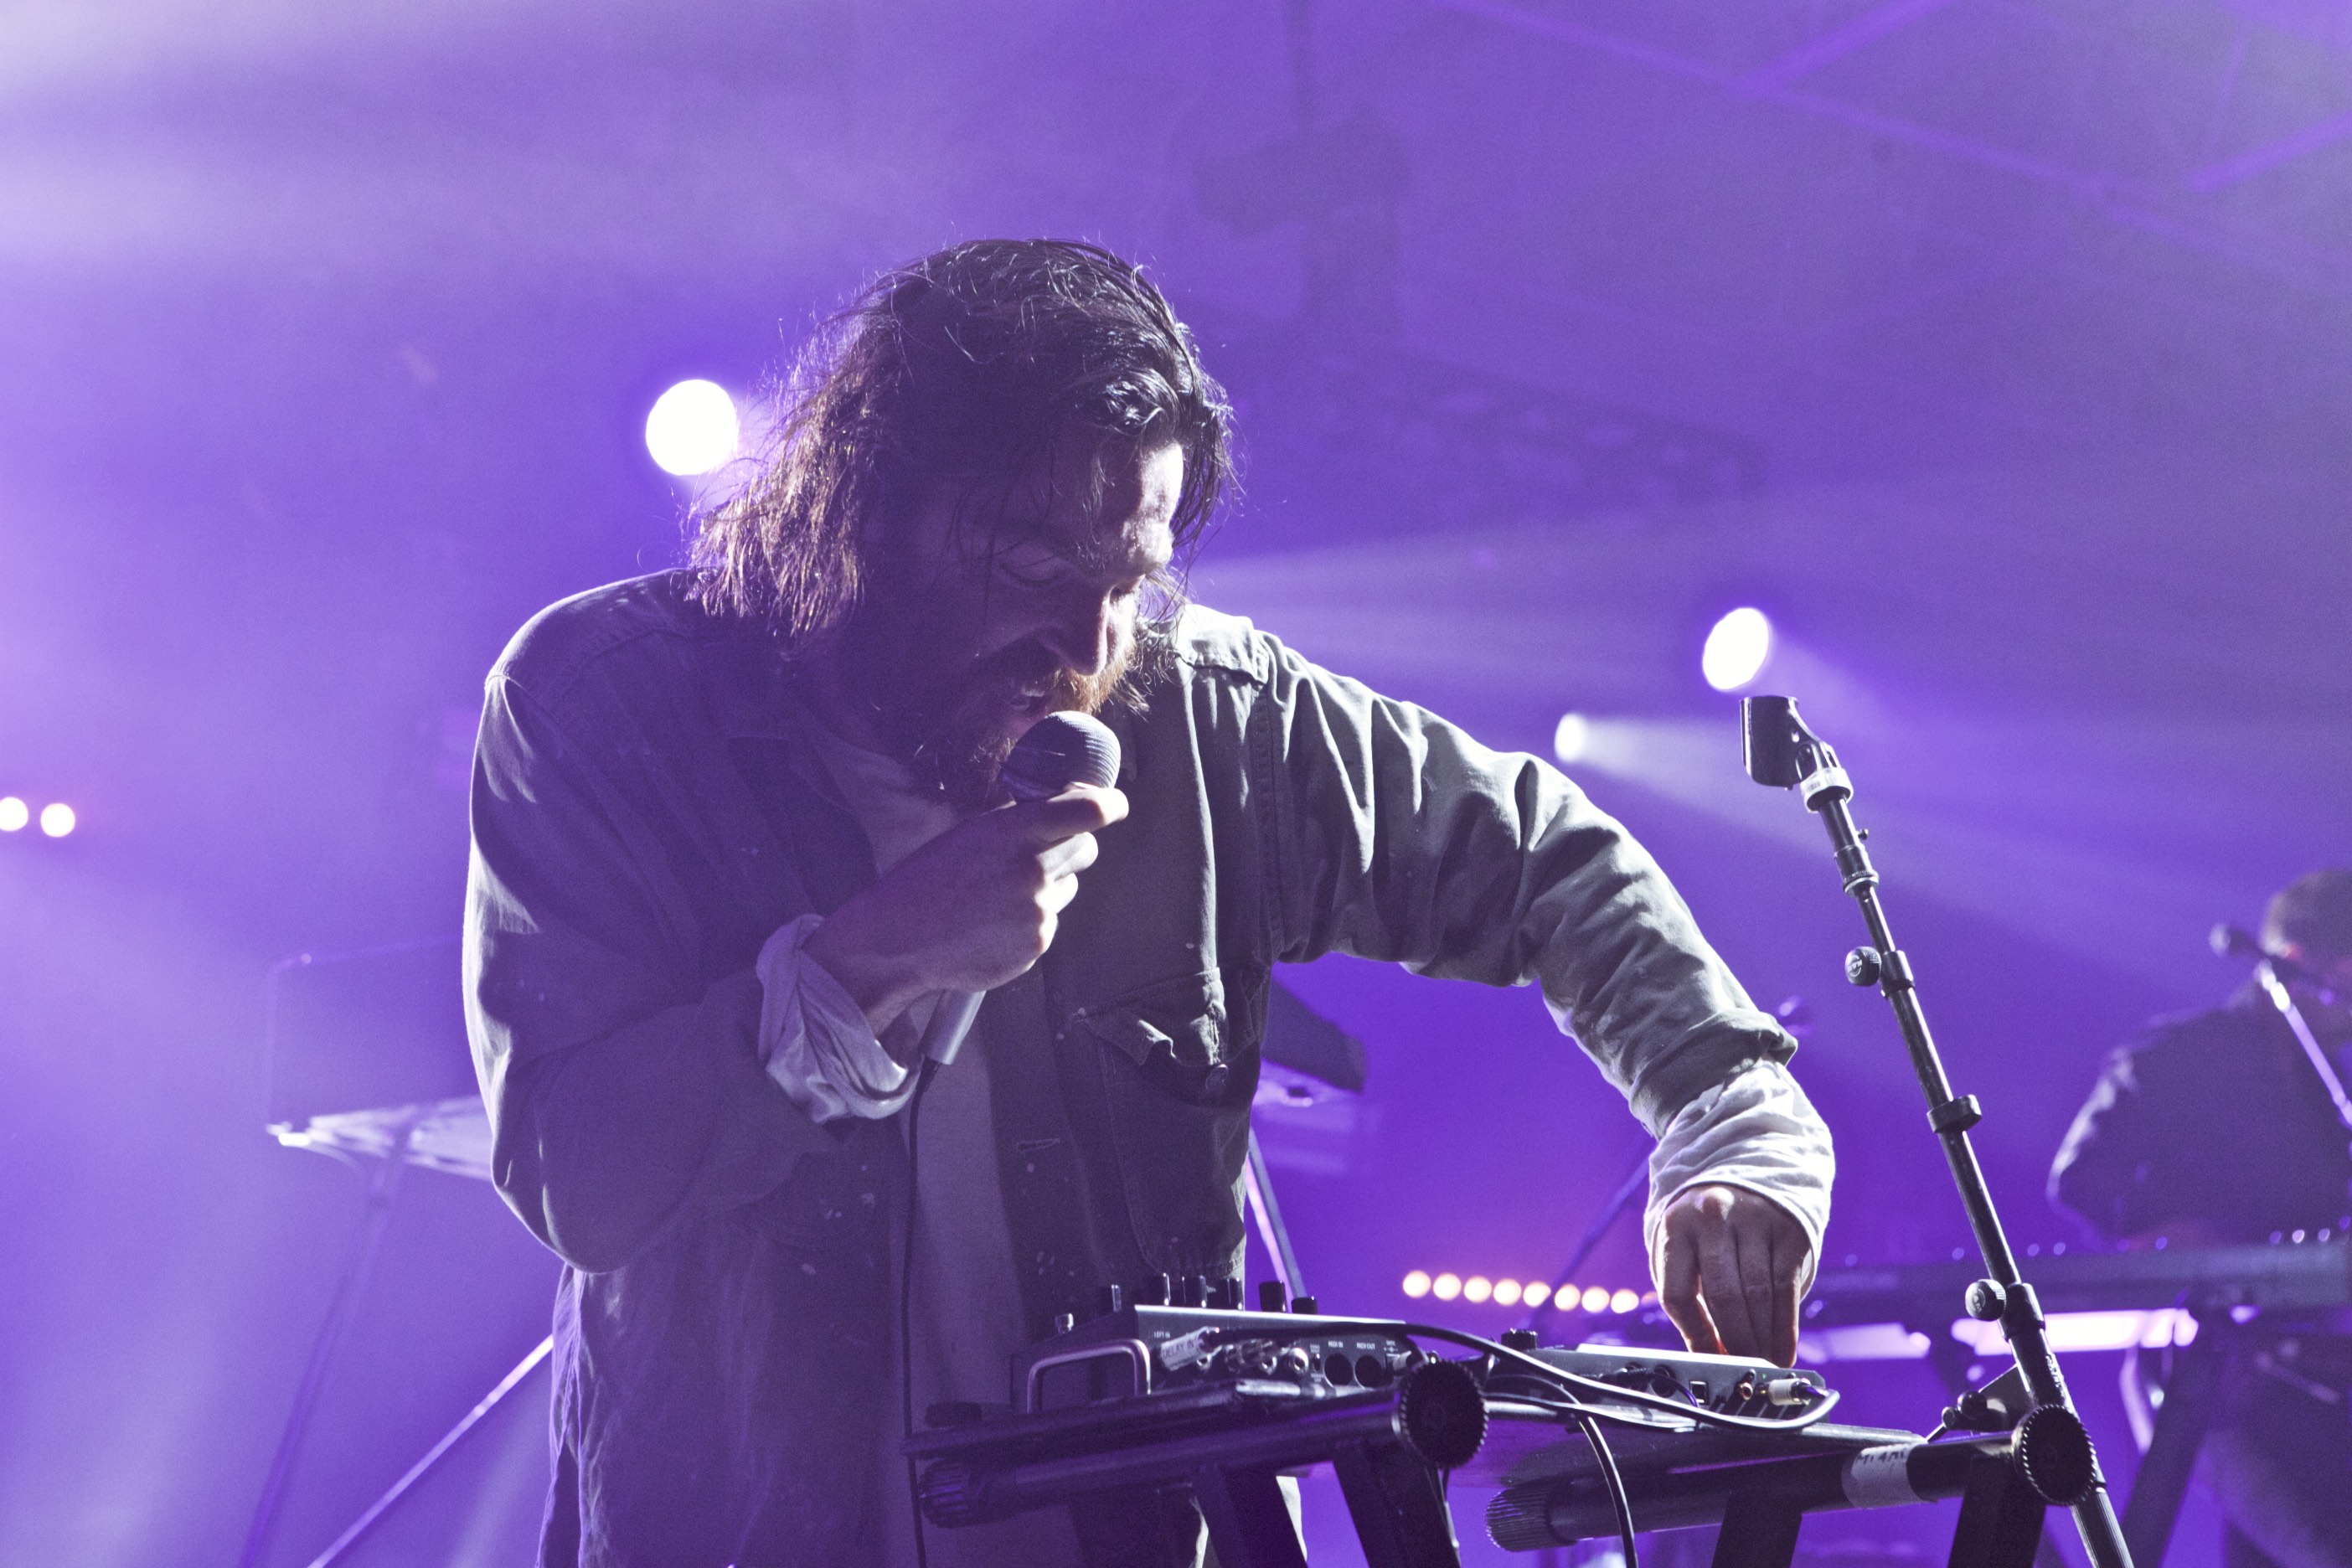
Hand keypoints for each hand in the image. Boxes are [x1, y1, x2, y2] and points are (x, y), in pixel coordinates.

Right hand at [803, 785, 1126, 1033]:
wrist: (899, 940)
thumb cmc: (928, 880)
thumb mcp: (972, 834)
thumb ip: (1020, 823)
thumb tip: (1064, 808)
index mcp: (1014, 832)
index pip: (1089, 811)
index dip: (1110, 804)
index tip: (1115, 805)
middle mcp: (1032, 870)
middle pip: (1086, 848)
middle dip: (1070, 846)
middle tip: (1040, 853)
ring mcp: (1037, 912)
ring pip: (1068, 886)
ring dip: (1048, 885)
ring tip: (999, 896)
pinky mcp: (1037, 946)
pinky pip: (1050, 921)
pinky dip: (1031, 920)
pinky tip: (993, 923)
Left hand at [1652, 1184, 1811, 1366]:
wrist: (1745, 1179)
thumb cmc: (1707, 1234)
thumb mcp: (1686, 1253)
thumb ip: (1692, 1300)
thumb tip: (1713, 1356)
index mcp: (1676, 1228)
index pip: (1677, 1293)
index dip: (1694, 1334)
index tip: (1710, 1358)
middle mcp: (1712, 1218)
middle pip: (1723, 1295)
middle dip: (1735, 1341)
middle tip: (1745, 1368)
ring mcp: (1752, 1220)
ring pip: (1758, 1294)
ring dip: (1762, 1338)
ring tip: (1764, 1363)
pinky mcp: (1787, 1230)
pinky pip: (1786, 1288)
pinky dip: (1785, 1327)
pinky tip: (1783, 1348)